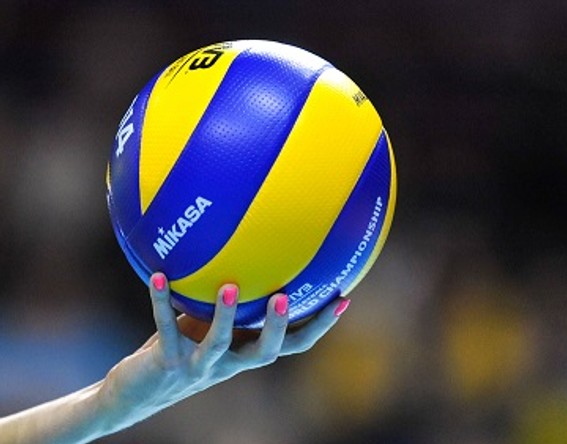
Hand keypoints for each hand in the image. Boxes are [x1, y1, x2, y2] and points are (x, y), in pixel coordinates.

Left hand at [96, 273, 347, 429]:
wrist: (140, 390)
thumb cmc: (182, 347)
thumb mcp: (210, 323)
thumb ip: (230, 299)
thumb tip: (248, 248)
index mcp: (247, 352)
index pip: (293, 343)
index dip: (320, 326)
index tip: (343, 298)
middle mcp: (230, 364)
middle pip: (265, 352)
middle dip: (277, 326)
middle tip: (285, 296)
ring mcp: (201, 366)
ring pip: (219, 344)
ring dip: (226, 315)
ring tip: (230, 286)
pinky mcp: (168, 363)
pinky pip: (166, 327)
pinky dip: (161, 301)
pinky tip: (158, 275)